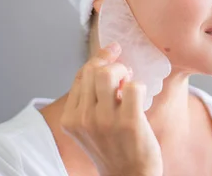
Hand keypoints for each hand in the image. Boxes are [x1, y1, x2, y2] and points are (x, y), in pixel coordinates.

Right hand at [61, 43, 162, 175]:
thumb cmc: (114, 146)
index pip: (81, 74)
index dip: (99, 57)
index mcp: (71, 118)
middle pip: (95, 70)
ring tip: (129, 85)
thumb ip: (90, 97)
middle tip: (125, 75)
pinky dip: (139, 87)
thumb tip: (106, 59)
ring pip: (110, 74)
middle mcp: (84, 118)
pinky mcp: (128, 122)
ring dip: (125, 72)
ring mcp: (105, 121)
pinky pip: (134, 87)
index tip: (113, 49)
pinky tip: (139, 100)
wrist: (129, 175)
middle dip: (114, 64)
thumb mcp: (90, 124)